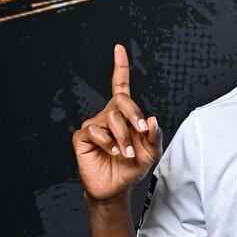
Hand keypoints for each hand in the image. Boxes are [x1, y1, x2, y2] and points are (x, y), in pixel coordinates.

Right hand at [71, 44, 163, 201]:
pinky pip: (94, 130)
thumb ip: (154, 135)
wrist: (115, 188)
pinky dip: (107, 141)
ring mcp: (94, 125)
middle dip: (133, 114)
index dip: (120, 67)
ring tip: (125, 152)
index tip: (119, 49)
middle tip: (140, 130)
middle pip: (120, 100)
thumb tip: (152, 118)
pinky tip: (112, 151)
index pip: (121, 86)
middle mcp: (108, 116)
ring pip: (110, 118)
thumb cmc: (132, 167)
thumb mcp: (151, 152)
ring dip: (122, 135)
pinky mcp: (82, 138)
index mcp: (124, 115)